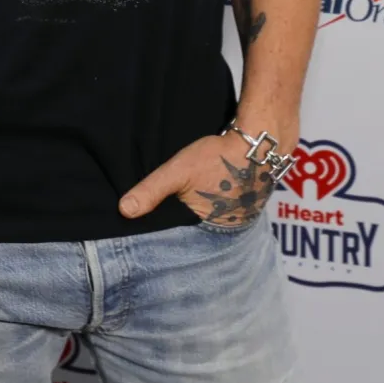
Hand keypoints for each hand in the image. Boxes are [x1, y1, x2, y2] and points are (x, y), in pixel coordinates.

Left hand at [118, 119, 296, 227]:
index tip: (147, 228)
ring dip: (196, 216)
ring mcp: (237, 219)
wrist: (259, 144)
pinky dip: (212, 206)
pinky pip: (222, 211)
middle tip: (165, 213)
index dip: (164, 233)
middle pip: (193, 232)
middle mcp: (224, 231)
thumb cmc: (218, 158)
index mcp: (206, 228)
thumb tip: (124, 211)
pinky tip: (204, 195)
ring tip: (183, 204)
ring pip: (208, 222)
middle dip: (179, 226)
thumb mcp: (178, 172)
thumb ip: (152, 191)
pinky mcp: (244, 206)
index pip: (178, 238)